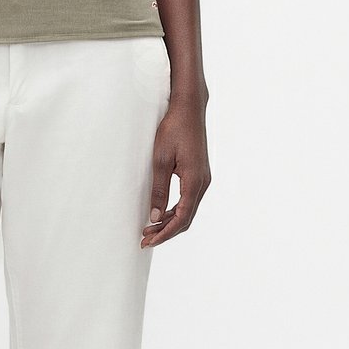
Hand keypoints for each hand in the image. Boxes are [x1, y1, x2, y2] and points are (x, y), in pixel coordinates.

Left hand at [140, 94, 210, 248]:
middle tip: (145, 238)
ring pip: (187, 209)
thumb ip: (159, 189)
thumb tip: (155, 217)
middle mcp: (202, 183)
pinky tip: (162, 211)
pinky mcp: (199, 173)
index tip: (148, 241)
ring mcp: (202, 178)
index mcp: (194, 182)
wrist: (188, 108)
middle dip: (166, 231)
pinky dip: (175, 209)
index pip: (181, 218)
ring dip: (170, 221)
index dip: (164, 233)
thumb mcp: (161, 159)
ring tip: (150, 227)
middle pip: (186, 218)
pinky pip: (188, 198)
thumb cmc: (173, 129)